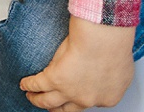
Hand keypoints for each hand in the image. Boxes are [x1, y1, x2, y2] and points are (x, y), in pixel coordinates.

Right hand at [20, 16, 135, 110]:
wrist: (103, 39)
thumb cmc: (114, 46)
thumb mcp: (119, 70)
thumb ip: (110, 79)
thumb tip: (104, 76)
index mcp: (107, 98)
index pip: (89, 103)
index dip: (78, 99)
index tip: (73, 96)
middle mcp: (87, 99)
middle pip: (67, 110)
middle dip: (57, 108)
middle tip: (51, 105)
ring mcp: (69, 92)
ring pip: (48, 102)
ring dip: (38, 100)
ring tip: (32, 96)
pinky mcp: (53, 79)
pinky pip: (36, 85)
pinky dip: (28, 85)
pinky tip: (24, 84)